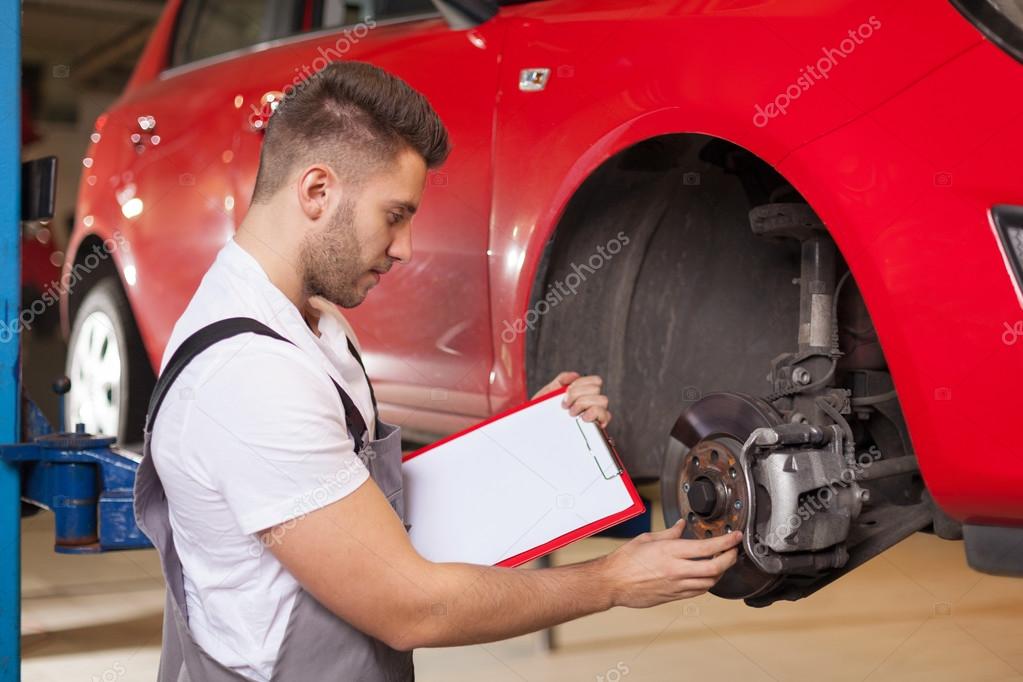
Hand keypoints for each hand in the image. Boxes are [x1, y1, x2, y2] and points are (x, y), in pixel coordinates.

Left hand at [532, 371, 610, 426]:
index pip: (595, 381)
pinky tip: (583, 418)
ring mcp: (594, 414)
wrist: (536, 429)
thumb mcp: (548, 392)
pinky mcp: (595, 427)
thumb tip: (575, 375)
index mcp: (583, 393)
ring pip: (602, 401)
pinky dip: (595, 414)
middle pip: (596, 390)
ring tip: (572, 413)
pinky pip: (606, 416)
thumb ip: (561, 380)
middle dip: (578, 395)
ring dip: (585, 404)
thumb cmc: (542, 412)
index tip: (565, 393)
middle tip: (565, 405)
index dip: (580, 384)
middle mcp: (591, 403)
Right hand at [600, 520, 740, 607]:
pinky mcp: (673, 596)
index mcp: (670, 552)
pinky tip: (705, 575)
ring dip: (720, 572)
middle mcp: (676, 570)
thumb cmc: (625, 561)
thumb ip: (669, 533)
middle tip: (734, 551)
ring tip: (721, 562)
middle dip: (730, 559)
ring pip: (709, 582)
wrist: (612, 582)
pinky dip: (707, 583)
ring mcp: (676, 585)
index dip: (726, 542)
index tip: (735, 537)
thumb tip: (681, 526)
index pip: (707, 547)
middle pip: (715, 568)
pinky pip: (698, 591)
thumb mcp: (647, 539)